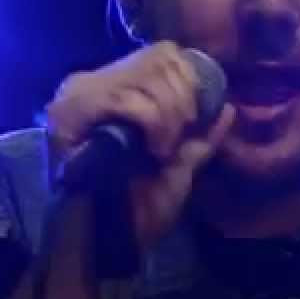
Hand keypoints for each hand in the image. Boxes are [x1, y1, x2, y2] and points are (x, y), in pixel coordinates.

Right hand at [45, 41, 234, 250]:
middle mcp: (93, 87)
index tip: (194, 118)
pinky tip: (154, 149)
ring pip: (145, 77)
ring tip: (162, 148)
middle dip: (182, 98)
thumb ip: (201, 138)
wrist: (106, 243)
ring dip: (168, 114)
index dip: (187, 79)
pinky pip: (127, 97)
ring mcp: (79, 97)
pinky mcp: (72, 112)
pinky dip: (152, 121)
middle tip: (177, 138)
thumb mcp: (179, 168)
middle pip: (157, 59)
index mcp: (117, 96)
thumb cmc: (140, 210)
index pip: (161, 55)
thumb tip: (227, 107)